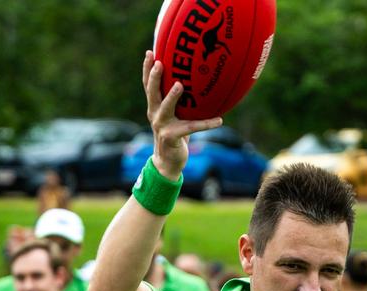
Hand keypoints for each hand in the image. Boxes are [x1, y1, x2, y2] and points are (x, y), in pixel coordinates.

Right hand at [143, 51, 221, 178]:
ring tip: (180, 85)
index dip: (147, 69)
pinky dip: (206, 124)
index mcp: (154, 107)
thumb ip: (180, 103)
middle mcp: (155, 114)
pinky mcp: (172, 137)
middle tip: (160, 63)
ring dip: (172, 96)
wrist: (168, 162)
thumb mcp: (175, 116)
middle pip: (152, 92)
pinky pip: (191, 128)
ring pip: (166, 108)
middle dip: (155, 77)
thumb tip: (198, 84)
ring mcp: (162, 126)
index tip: (150, 52)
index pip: (148, 85)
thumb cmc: (175, 135)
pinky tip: (219, 120)